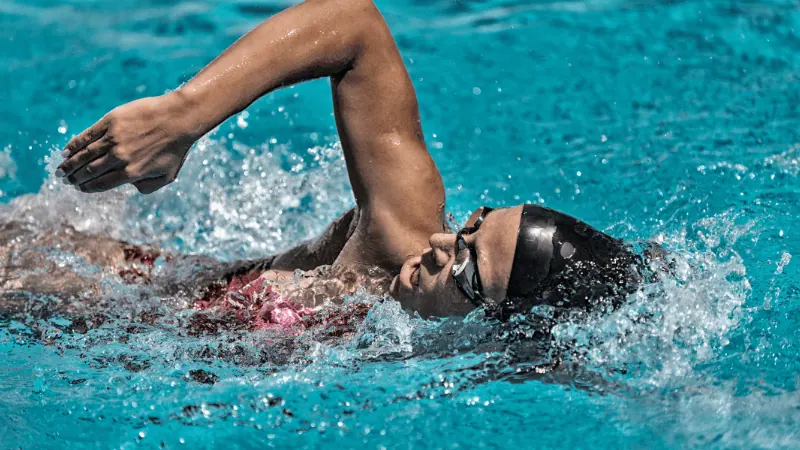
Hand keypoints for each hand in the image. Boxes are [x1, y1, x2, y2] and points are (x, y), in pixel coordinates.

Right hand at [56, 93, 201, 193]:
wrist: (179, 118)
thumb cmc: (176, 148)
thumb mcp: (168, 175)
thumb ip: (148, 187)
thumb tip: (130, 188)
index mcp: (131, 173)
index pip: (102, 184)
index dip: (87, 187)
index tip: (79, 188)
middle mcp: (119, 158)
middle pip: (89, 171)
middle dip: (74, 177)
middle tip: (65, 179)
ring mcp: (113, 139)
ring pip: (85, 154)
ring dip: (70, 163)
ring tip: (61, 169)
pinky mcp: (111, 122)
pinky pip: (87, 136)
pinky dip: (74, 144)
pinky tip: (66, 151)